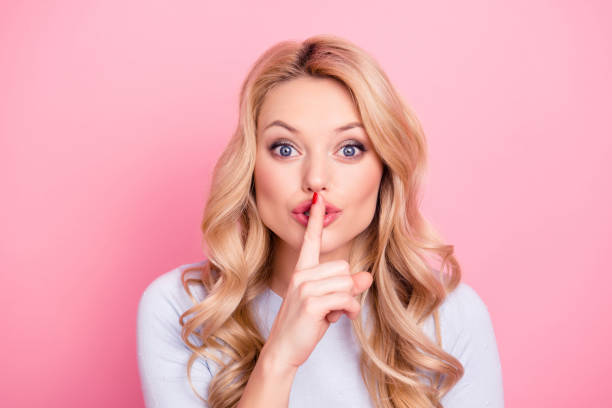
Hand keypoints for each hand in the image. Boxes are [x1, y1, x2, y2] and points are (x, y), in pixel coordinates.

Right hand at [261, 192, 372, 369]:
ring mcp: (304, 288)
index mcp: (301, 271)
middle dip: (346, 288)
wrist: (283, 350)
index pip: (310, 240)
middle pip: (344, 267)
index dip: (316, 219)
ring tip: (332, 314)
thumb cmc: (303, 326)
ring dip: (348, 302)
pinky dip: (349, 311)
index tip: (319, 198)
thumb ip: (345, 287)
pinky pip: (346, 298)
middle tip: (332, 307)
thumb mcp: (326, 304)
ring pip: (347, 282)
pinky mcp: (312, 302)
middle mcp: (301, 275)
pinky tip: (335, 320)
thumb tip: (367, 276)